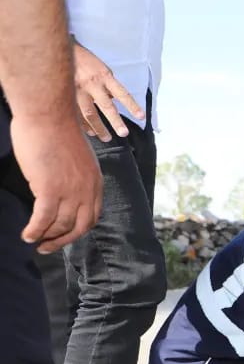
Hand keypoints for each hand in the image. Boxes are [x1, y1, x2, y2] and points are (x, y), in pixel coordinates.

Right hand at [11, 115, 101, 252]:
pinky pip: (44, 219)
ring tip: (33, 240)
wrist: (48, 115)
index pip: (92, 216)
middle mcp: (87, 190)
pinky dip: (36, 230)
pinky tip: (27, 235)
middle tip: (47, 247)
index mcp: (95, 182)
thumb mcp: (76, 158)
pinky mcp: (51, 190)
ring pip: (60, 225)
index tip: (64, 235)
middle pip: (79, 227)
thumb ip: (73, 177)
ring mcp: (71, 191)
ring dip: (46, 237)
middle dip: (63, 240)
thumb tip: (60, 190)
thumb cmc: (56, 131)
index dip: (77, 230)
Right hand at [72, 42, 143, 140]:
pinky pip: (76, 113)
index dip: (132, 106)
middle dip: (115, 121)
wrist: (60, 51)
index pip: (122, 93)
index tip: (141, 117)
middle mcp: (93, 84)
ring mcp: (78, 90)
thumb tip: (114, 101)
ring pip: (90, 113)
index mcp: (104, 76)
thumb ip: (109, 86)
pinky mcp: (67, 95)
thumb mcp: (102, 69)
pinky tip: (89, 132)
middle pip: (106, 106)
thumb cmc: (84, 61)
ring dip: (98, 128)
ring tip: (106, 138)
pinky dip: (83, 124)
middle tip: (123, 133)